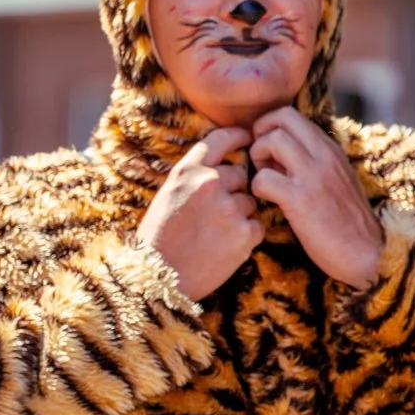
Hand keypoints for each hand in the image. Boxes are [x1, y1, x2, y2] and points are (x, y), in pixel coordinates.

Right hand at [137, 128, 260, 300]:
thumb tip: (227, 162)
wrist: (158, 278)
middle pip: (240, 175)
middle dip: (233, 190)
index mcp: (188, 171)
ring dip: (239, 214)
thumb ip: (195, 175)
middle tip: (212, 214)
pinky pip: (257, 225)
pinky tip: (224, 246)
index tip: (249, 136)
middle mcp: (210, 183)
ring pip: (249, 201)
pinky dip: (246, 235)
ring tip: (213, 234)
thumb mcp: (169, 194)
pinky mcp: (244, 233)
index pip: (220, 140)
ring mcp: (229, 208)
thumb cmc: (161, 237)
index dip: (238, 136)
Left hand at [250, 107, 384, 289]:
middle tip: (262, 160)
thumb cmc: (347, 223)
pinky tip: (267, 201)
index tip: (269, 151)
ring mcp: (314, 176)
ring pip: (272, 140)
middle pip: (281, 117)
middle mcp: (325, 156)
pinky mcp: (302, 200)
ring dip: (258, 158)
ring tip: (266, 181)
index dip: (270, 127)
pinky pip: (264, 179)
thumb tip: (281, 154)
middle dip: (260, 134)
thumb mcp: (338, 181)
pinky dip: (257, 189)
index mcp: (331, 150)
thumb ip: (315, 163)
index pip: (291, 115)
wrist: (367, 254)